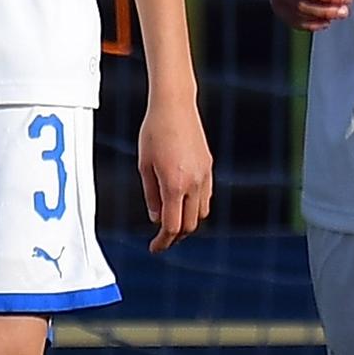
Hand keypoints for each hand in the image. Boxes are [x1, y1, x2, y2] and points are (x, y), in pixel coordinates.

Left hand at [138, 88, 213, 250]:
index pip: (172, 226)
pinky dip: (195, 207)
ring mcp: (205, 175)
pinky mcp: (209, 167)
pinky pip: (206, 196)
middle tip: (161, 240)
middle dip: (175, 236)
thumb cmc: (154, 132)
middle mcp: (194, 183)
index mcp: (175, 185)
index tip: (154, 248)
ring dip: (187, 222)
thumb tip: (157, 218)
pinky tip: (183, 203)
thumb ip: (151, 195)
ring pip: (201, 213)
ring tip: (172, 223)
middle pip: (189, 225)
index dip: (163, 242)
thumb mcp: (144, 166)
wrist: (175, 106)